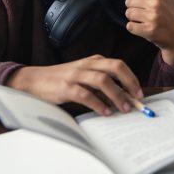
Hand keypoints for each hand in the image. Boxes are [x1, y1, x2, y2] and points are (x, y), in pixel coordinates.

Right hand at [6, 55, 141, 115]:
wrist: (33, 80)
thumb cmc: (61, 80)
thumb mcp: (83, 77)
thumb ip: (101, 85)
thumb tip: (122, 98)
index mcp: (93, 61)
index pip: (119, 65)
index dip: (132, 78)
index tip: (139, 93)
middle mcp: (87, 65)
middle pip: (115, 67)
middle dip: (130, 82)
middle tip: (137, 99)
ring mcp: (76, 75)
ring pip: (103, 80)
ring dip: (117, 95)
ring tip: (124, 108)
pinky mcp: (66, 87)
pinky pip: (86, 95)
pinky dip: (98, 105)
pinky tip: (105, 112)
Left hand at [124, 0, 173, 64]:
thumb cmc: (172, 15)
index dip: (139, 1)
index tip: (148, 6)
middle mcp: (157, 4)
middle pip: (129, 3)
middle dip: (134, 9)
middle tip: (145, 15)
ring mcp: (153, 18)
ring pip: (129, 14)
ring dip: (134, 19)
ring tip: (144, 21)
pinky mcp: (149, 30)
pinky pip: (130, 26)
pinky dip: (134, 29)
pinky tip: (143, 29)